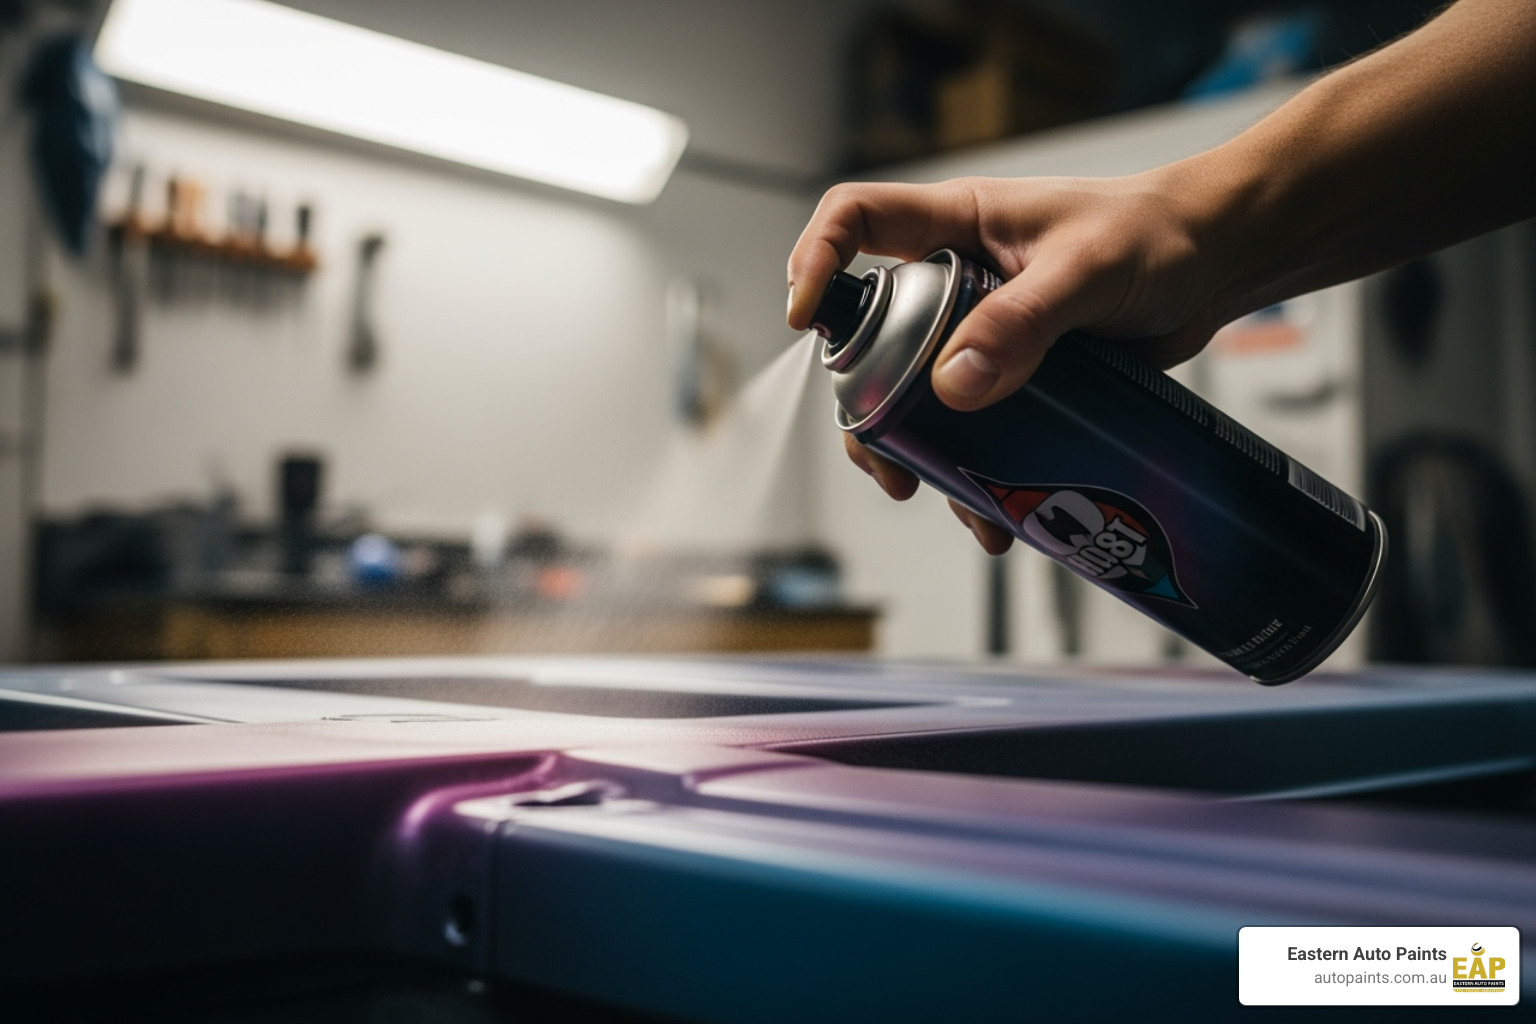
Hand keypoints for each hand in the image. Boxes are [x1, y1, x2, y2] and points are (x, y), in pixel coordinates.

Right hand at [788, 171, 1230, 552]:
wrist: (1217, 265)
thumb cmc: (1156, 236)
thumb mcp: (1086, 272)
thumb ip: (1021, 322)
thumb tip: (954, 384)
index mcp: (955, 225)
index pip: (856, 219)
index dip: (817, 259)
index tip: (806, 317)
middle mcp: (954, 277)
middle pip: (871, 334)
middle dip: (864, 402)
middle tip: (883, 454)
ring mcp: (982, 329)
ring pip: (918, 394)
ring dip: (919, 452)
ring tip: (941, 497)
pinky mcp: (1016, 374)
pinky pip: (974, 427)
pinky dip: (975, 473)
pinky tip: (995, 511)